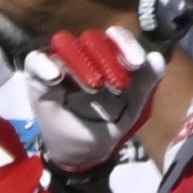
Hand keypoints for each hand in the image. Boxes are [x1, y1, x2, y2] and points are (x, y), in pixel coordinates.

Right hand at [20, 25, 163, 171]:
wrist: (84, 153)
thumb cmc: (108, 125)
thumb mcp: (132, 109)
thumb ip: (145, 84)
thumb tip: (157, 57)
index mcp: (107, 59)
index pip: (114, 38)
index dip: (125, 44)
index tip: (137, 62)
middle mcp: (83, 56)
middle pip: (90, 38)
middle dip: (106, 56)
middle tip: (118, 85)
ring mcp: (59, 64)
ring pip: (64, 44)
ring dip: (80, 61)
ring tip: (93, 86)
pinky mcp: (37, 78)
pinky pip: (35, 61)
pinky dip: (44, 64)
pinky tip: (55, 77)